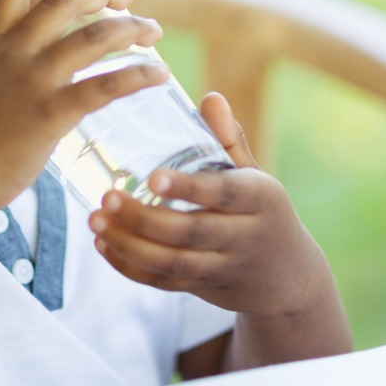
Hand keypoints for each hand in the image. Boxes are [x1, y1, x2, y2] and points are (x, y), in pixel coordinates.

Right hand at [0, 0, 169, 212]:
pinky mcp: (51, 113)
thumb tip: (28, 84)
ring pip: (94, 37)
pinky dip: (139, 75)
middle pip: (66, 0)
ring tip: (152, 31)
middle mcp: (14, 52)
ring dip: (131, 28)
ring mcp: (33, 80)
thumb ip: (2, 77)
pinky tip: (159, 75)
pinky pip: (105, 86)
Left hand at [88, 92, 336, 320]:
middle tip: (106, 196)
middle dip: (144, 218)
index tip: (152, 178)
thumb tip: (210, 98)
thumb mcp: (255, 175)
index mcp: (260, 199)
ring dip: (129, 244)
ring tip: (95, 221)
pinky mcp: (204, 288)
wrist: (289, 278)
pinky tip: (103, 245)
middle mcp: (244, 236)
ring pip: (173, 263)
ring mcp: (224, 266)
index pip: (223, 194)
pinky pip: (164, 283)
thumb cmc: (262, 211)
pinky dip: (131, 268)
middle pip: (191, 232)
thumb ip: (229, 139)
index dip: (188, 188)